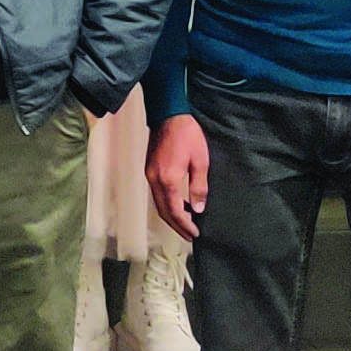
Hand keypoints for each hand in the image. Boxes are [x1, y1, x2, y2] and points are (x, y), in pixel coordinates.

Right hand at [146, 114, 211, 242]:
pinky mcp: (150, 170)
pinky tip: (179, 205)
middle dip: (177, 226)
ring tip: (186, 224)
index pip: (174, 210)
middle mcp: (155, 180)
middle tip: (190, 236)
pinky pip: (157, 194)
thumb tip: (198, 209)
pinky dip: (167, 204)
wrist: (168, 114)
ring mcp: (150, 175)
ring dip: (171, 216)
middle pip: (163, 211)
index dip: (184, 225)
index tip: (195, 234)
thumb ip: (199, 187)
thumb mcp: (201, 161)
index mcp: (167, 179)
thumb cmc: (187, 134)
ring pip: (158, 204)